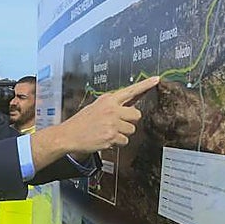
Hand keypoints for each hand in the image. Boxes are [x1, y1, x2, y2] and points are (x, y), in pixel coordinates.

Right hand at [33, 76, 159, 165]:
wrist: (68, 135)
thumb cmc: (81, 122)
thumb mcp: (95, 107)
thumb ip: (112, 105)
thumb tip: (130, 106)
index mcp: (108, 100)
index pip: (130, 91)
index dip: (145, 85)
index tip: (156, 80)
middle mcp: (112, 110)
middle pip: (137, 115)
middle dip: (130, 121)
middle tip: (118, 124)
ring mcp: (112, 123)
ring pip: (131, 130)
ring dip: (122, 134)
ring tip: (108, 132)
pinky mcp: (111, 136)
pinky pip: (124, 141)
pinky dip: (116, 143)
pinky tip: (105, 139)